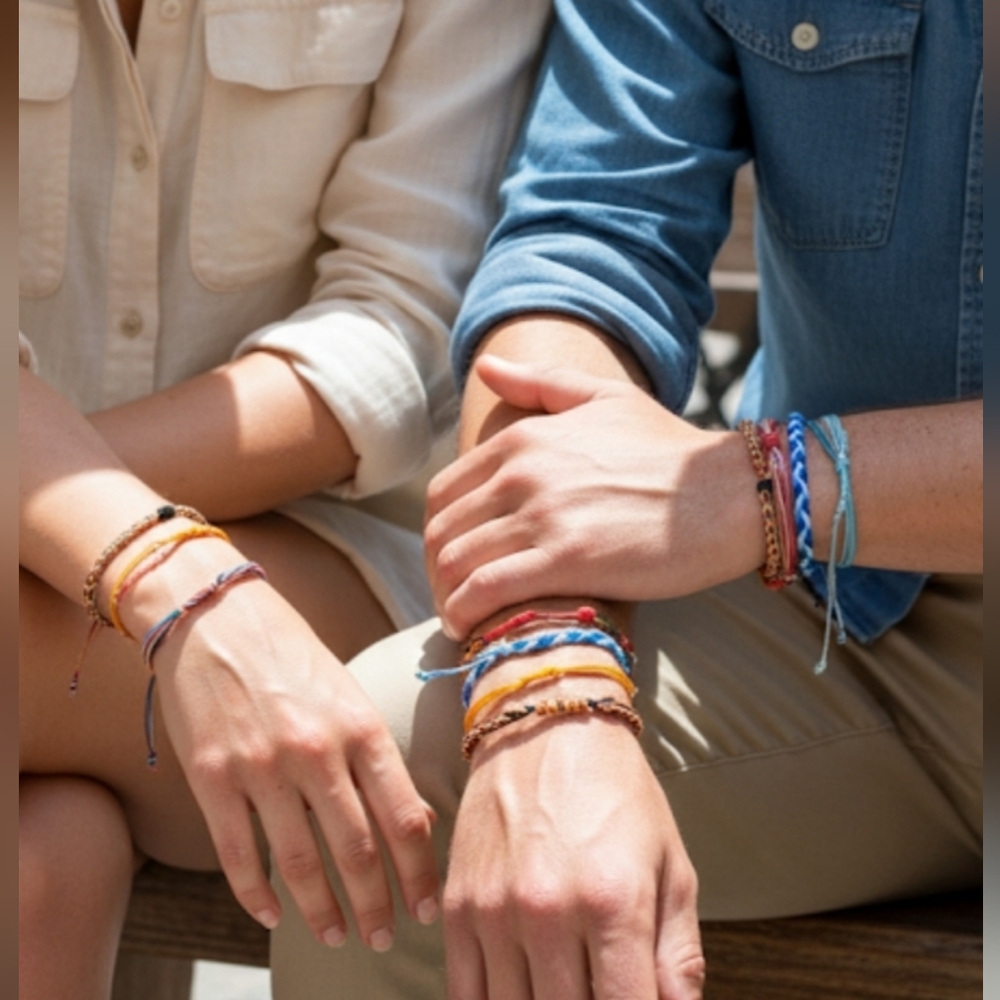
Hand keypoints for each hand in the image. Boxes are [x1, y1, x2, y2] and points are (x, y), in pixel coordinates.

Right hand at [124, 542, 439, 949]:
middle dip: (378, 905)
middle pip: (359, 852)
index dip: (422, 871)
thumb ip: (374, 754)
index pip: (405, 817)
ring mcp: (261, 767)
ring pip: (302, 864)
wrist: (213, 616)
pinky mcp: (211, 778)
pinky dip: (257, 896)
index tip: (429, 904)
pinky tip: (272, 915)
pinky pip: (239, 856)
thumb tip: (407, 820)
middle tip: (385, 936)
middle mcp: (317, 751)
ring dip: (323, 911)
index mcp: (361, 726)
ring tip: (337, 937)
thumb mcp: (348, 693)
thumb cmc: (291, 654)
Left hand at [425, 356, 763, 638]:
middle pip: (441, 531)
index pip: (443, 493)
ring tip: (462, 619)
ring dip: (446, 598)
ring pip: (454, 562)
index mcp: (523, 437)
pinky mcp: (567, 558)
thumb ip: (538, 382)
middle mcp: (522, 472)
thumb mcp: (604, 397)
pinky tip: (471, 631)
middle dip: (436, 572)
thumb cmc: (670, 448)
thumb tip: (485, 368)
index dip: (439, 534)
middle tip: (456, 598)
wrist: (730, 492)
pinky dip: (465, 613)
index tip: (454, 562)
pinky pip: (486, 589)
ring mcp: (543, 514)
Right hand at [443, 691, 703, 998]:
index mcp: (614, 902)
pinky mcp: (457, 907)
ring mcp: (494, 912)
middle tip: (601, 990)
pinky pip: (464, 995)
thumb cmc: (617, 793)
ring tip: (565, 989)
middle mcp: (548, 912)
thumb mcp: (671, 865)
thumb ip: (679, 956)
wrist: (545, 726)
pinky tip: (521, 996)